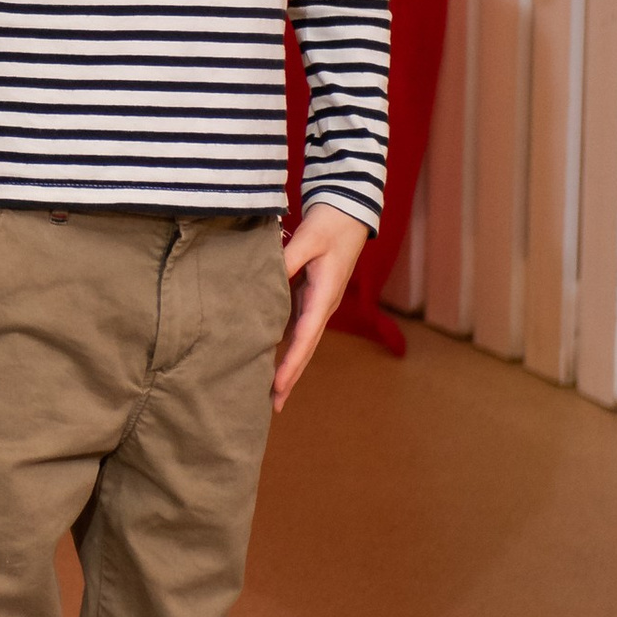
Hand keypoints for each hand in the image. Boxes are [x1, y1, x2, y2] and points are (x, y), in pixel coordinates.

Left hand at [273, 202, 368, 410]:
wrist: (347, 210)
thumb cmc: (330, 223)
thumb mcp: (309, 238)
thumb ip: (288, 259)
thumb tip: (268, 280)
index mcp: (324, 296)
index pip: (305, 337)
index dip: (291, 364)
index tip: (277, 386)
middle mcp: (322, 306)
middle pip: (305, 349)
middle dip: (290, 378)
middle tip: (273, 406)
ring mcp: (317, 303)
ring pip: (301, 341)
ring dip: (288, 366)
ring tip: (270, 392)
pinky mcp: (310, 295)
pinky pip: (297, 327)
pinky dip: (285, 346)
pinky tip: (269, 357)